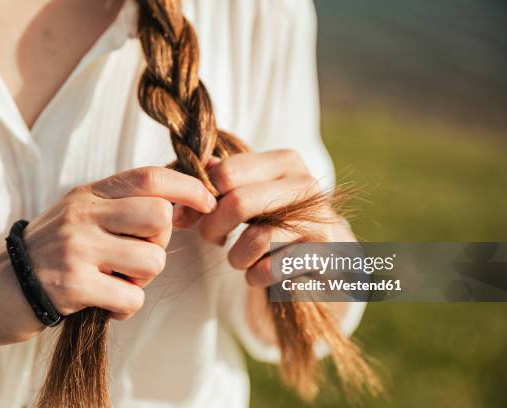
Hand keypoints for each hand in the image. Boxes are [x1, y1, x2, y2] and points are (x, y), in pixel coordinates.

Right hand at [0, 167, 216, 345]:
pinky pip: (133, 296)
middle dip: (161, 241)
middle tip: (138, 254)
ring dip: (143, 278)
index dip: (188, 187)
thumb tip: (182, 205)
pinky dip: (127, 305)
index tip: (208, 202)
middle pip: (159, 216)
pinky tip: (108, 303)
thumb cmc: (50, 252)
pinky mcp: (73, 286)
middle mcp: (83, 215)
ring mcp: (77, 249)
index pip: (150, 177)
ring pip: (152, 259)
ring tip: (117, 280)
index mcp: (89, 194)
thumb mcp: (80, 215)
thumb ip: (122, 206)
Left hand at [173, 150, 355, 287]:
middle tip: (211, 238)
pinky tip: (259, 273)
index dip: (201, 198)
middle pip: (239, 203)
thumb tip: (182, 191)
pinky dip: (255, 276)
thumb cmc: (276, 220)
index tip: (193, 216)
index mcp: (284, 162)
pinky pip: (271, 269)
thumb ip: (216, 186)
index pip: (227, 173)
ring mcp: (318, 220)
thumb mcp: (247, 194)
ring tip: (238, 258)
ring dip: (236, 256)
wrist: (324, 256)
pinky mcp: (323, 256)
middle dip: (213, 227)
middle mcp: (305, 185)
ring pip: (256, 239)